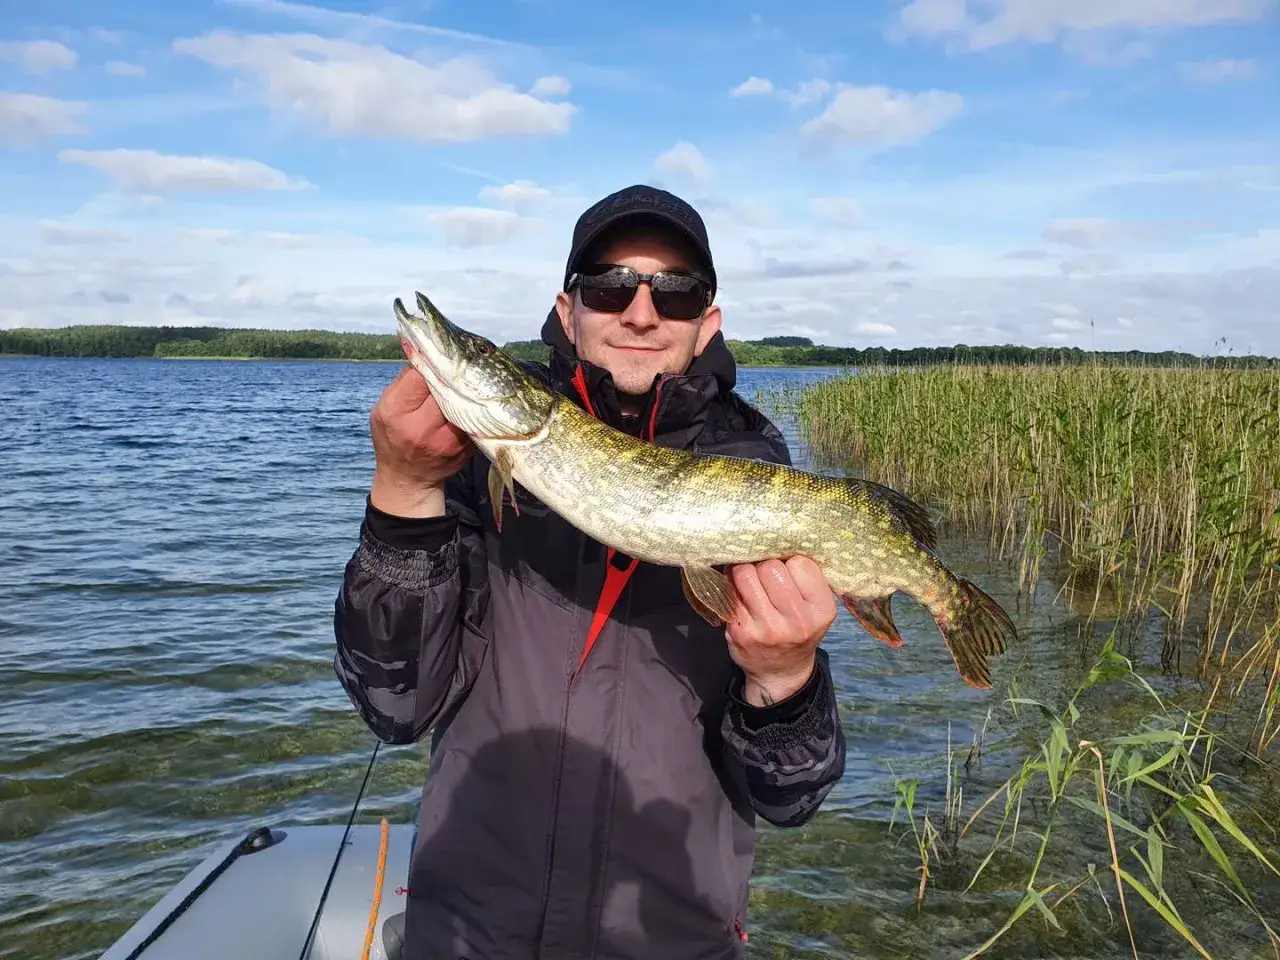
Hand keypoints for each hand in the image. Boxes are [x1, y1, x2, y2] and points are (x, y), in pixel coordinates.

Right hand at [369, 364, 473, 516]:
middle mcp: (421, 429)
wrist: (409, 479)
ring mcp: (448, 441)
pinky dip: (476, 406)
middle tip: (457, 361)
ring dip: (468, 388)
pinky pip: (476, 417)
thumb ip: (404, 381)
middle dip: (452, 373)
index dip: (431, 361)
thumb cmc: (392, 437)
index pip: (421, 375)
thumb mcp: (385, 408)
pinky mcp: (467, 447)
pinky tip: (473, 399)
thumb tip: (422, 346)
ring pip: (466, 401)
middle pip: (447, 387)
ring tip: (467, 379)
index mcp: (396, 413)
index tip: (435, 353)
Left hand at [725, 557, 836, 706]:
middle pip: (770, 566)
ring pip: (745, 574)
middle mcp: (797, 621)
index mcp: (822, 610)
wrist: (781, 672)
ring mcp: (767, 629)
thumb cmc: (799, 629)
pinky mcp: (741, 632)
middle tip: (765, 573)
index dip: (790, 561)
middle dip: (764, 564)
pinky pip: (729, 591)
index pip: (800, 563)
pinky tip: (738, 592)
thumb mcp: (816, 607)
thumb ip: (807, 578)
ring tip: (749, 578)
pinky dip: (731, 585)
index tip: (788, 569)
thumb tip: (777, 538)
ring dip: (744, 571)